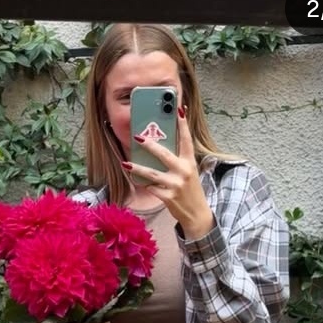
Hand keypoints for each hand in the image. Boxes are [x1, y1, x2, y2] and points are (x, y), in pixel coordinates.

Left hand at [124, 108, 214, 238]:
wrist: (197, 214)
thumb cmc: (190, 190)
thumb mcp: (189, 172)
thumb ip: (177, 160)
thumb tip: (158, 147)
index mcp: (190, 162)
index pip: (186, 139)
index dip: (182, 124)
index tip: (178, 109)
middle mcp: (184, 171)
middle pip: (164, 154)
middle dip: (150, 145)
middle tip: (137, 136)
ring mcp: (176, 185)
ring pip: (152, 174)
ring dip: (137, 168)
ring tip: (125, 163)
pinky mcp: (168, 198)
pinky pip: (151, 188)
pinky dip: (143, 184)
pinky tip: (135, 180)